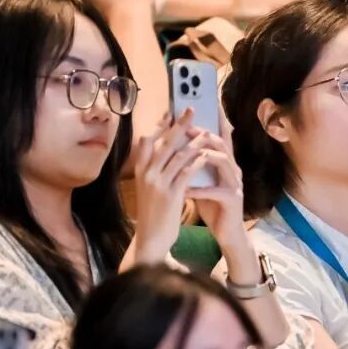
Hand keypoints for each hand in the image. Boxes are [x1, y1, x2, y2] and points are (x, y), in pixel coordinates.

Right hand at [131, 109, 206, 262]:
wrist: (151, 239)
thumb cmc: (154, 213)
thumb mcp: (150, 189)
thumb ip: (157, 171)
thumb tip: (169, 153)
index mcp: (141, 170)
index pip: (148, 141)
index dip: (160, 125)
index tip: (170, 112)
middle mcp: (147, 174)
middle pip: (164, 142)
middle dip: (179, 124)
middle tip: (191, 110)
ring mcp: (158, 183)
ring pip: (177, 155)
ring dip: (194, 141)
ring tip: (207, 132)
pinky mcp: (171, 194)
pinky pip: (186, 172)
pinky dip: (197, 162)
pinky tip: (206, 155)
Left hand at [185, 113, 247, 251]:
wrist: (227, 232)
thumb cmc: (212, 206)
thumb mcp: (202, 181)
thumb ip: (193, 165)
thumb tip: (174, 146)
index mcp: (226, 164)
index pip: (222, 135)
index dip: (217, 118)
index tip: (207, 102)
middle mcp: (233, 169)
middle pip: (222, 143)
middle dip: (204, 133)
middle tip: (187, 126)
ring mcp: (235, 184)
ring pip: (222, 161)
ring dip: (203, 155)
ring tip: (185, 153)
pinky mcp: (233, 200)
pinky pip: (215, 190)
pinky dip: (199, 189)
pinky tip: (185, 190)